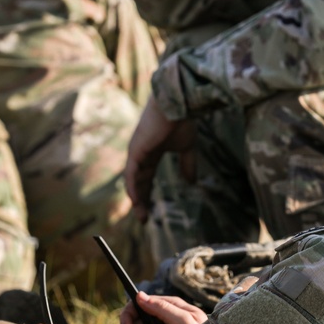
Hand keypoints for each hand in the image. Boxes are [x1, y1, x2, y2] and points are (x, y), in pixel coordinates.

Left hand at [124, 95, 196, 222]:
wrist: (178, 105)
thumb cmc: (183, 121)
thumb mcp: (188, 148)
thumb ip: (188, 165)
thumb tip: (192, 183)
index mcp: (152, 152)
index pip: (147, 177)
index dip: (148, 193)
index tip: (151, 210)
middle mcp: (141, 153)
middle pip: (139, 182)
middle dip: (141, 201)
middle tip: (144, 219)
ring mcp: (137, 151)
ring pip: (134, 180)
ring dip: (137, 199)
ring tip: (141, 215)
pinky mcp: (136, 150)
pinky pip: (132, 173)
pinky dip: (133, 187)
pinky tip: (136, 200)